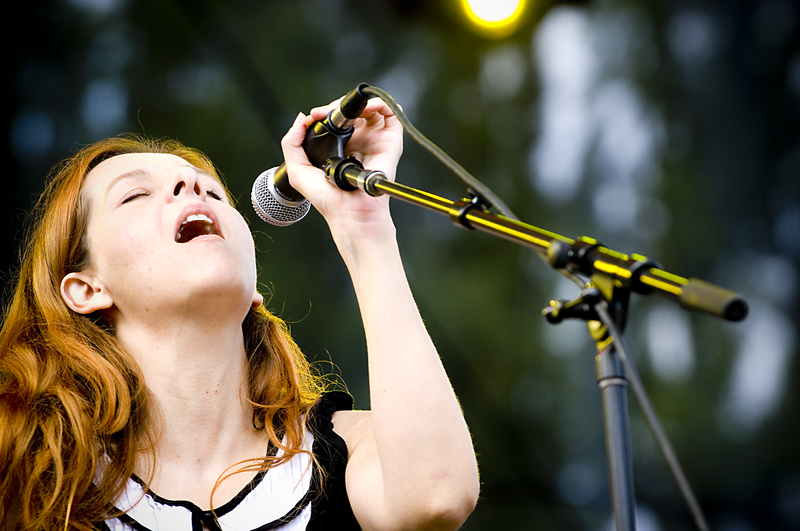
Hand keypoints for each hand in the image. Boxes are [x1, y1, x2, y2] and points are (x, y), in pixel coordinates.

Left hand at [280, 97, 402, 240]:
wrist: (350, 213)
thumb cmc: (328, 199)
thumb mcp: (297, 170)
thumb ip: (291, 143)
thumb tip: (302, 119)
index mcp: (339, 147)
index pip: (335, 118)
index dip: (326, 111)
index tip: (316, 115)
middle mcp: (358, 142)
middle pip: (352, 110)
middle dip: (339, 105)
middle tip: (327, 113)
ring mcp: (375, 141)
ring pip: (371, 108)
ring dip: (360, 102)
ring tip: (348, 110)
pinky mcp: (390, 143)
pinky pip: (392, 115)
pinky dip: (381, 104)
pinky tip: (366, 109)